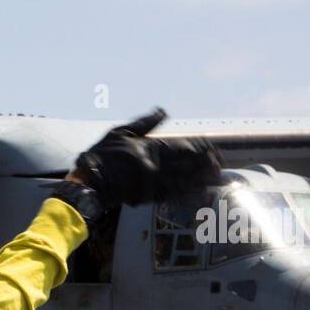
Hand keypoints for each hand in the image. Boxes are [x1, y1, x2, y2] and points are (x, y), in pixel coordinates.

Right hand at [74, 109, 221, 207]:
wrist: (88, 182)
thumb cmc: (102, 155)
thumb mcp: (121, 131)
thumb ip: (145, 123)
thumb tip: (163, 112)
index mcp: (150, 148)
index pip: (181, 146)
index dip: (199, 148)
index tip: (212, 149)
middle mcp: (154, 166)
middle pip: (186, 165)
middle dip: (205, 165)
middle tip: (221, 165)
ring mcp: (151, 183)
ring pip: (183, 181)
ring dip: (202, 181)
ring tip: (217, 179)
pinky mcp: (146, 197)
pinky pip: (172, 196)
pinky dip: (187, 195)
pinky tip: (199, 193)